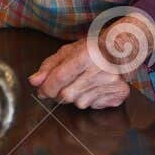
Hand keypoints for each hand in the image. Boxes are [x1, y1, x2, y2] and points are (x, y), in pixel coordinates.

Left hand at [28, 13, 154, 110]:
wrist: (121, 48)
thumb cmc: (91, 49)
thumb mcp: (68, 51)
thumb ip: (49, 66)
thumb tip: (34, 81)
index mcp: (87, 54)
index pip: (60, 77)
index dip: (47, 87)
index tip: (42, 91)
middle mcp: (102, 69)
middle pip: (68, 95)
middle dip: (60, 94)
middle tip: (64, 85)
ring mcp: (113, 82)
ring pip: (80, 103)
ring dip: (76, 97)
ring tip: (83, 83)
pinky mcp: (120, 93)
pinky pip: (95, 106)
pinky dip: (91, 100)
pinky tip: (95, 88)